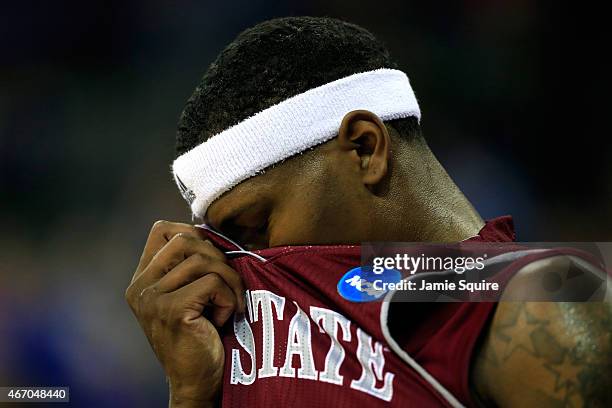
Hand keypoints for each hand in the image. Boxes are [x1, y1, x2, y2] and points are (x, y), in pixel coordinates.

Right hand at [125, 221, 244, 407]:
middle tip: (229, 284)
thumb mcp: (189, 293)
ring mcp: (152, 299)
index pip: (162, 229)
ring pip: (203, 260)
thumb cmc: (201, 334)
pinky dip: (229, 298)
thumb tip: (212, 230)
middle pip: (186, 239)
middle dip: (218, 257)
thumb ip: (190, 265)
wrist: (197, 381)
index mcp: (142, 279)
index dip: (194, 234)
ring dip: (229, 280)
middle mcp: (140, 287)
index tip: (213, 258)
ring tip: (230, 303)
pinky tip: (224, 318)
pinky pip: (213, 283)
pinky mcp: (171, 310)